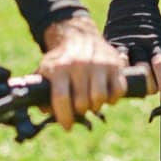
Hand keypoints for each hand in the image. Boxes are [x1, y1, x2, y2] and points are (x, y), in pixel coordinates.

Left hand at [38, 14, 127, 130]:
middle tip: (79, 109)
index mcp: (59, 68)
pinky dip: (113, 98)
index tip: (67, 126)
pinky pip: (118, 90)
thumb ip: (42, 93)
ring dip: (96, 106)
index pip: (61, 98)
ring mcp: (99, 63)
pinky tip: (106, 96)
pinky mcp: (115, 63)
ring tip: (91, 102)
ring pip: (100, 98)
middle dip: (80, 111)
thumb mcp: (46, 71)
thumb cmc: (60, 59)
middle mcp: (79, 64)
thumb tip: (47, 112)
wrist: (77, 34)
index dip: (64, 117)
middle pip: (82, 102)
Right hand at [103, 0, 160, 101]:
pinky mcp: (112, 45)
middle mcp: (140, 46)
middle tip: (150, 89)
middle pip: (143, 71)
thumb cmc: (153, 25)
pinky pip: (112, 62)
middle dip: (147, 86)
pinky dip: (116, 72)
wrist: (132, 3)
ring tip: (132, 87)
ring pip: (126, 69)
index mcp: (157, 45)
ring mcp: (125, 45)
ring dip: (130, 82)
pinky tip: (116, 78)